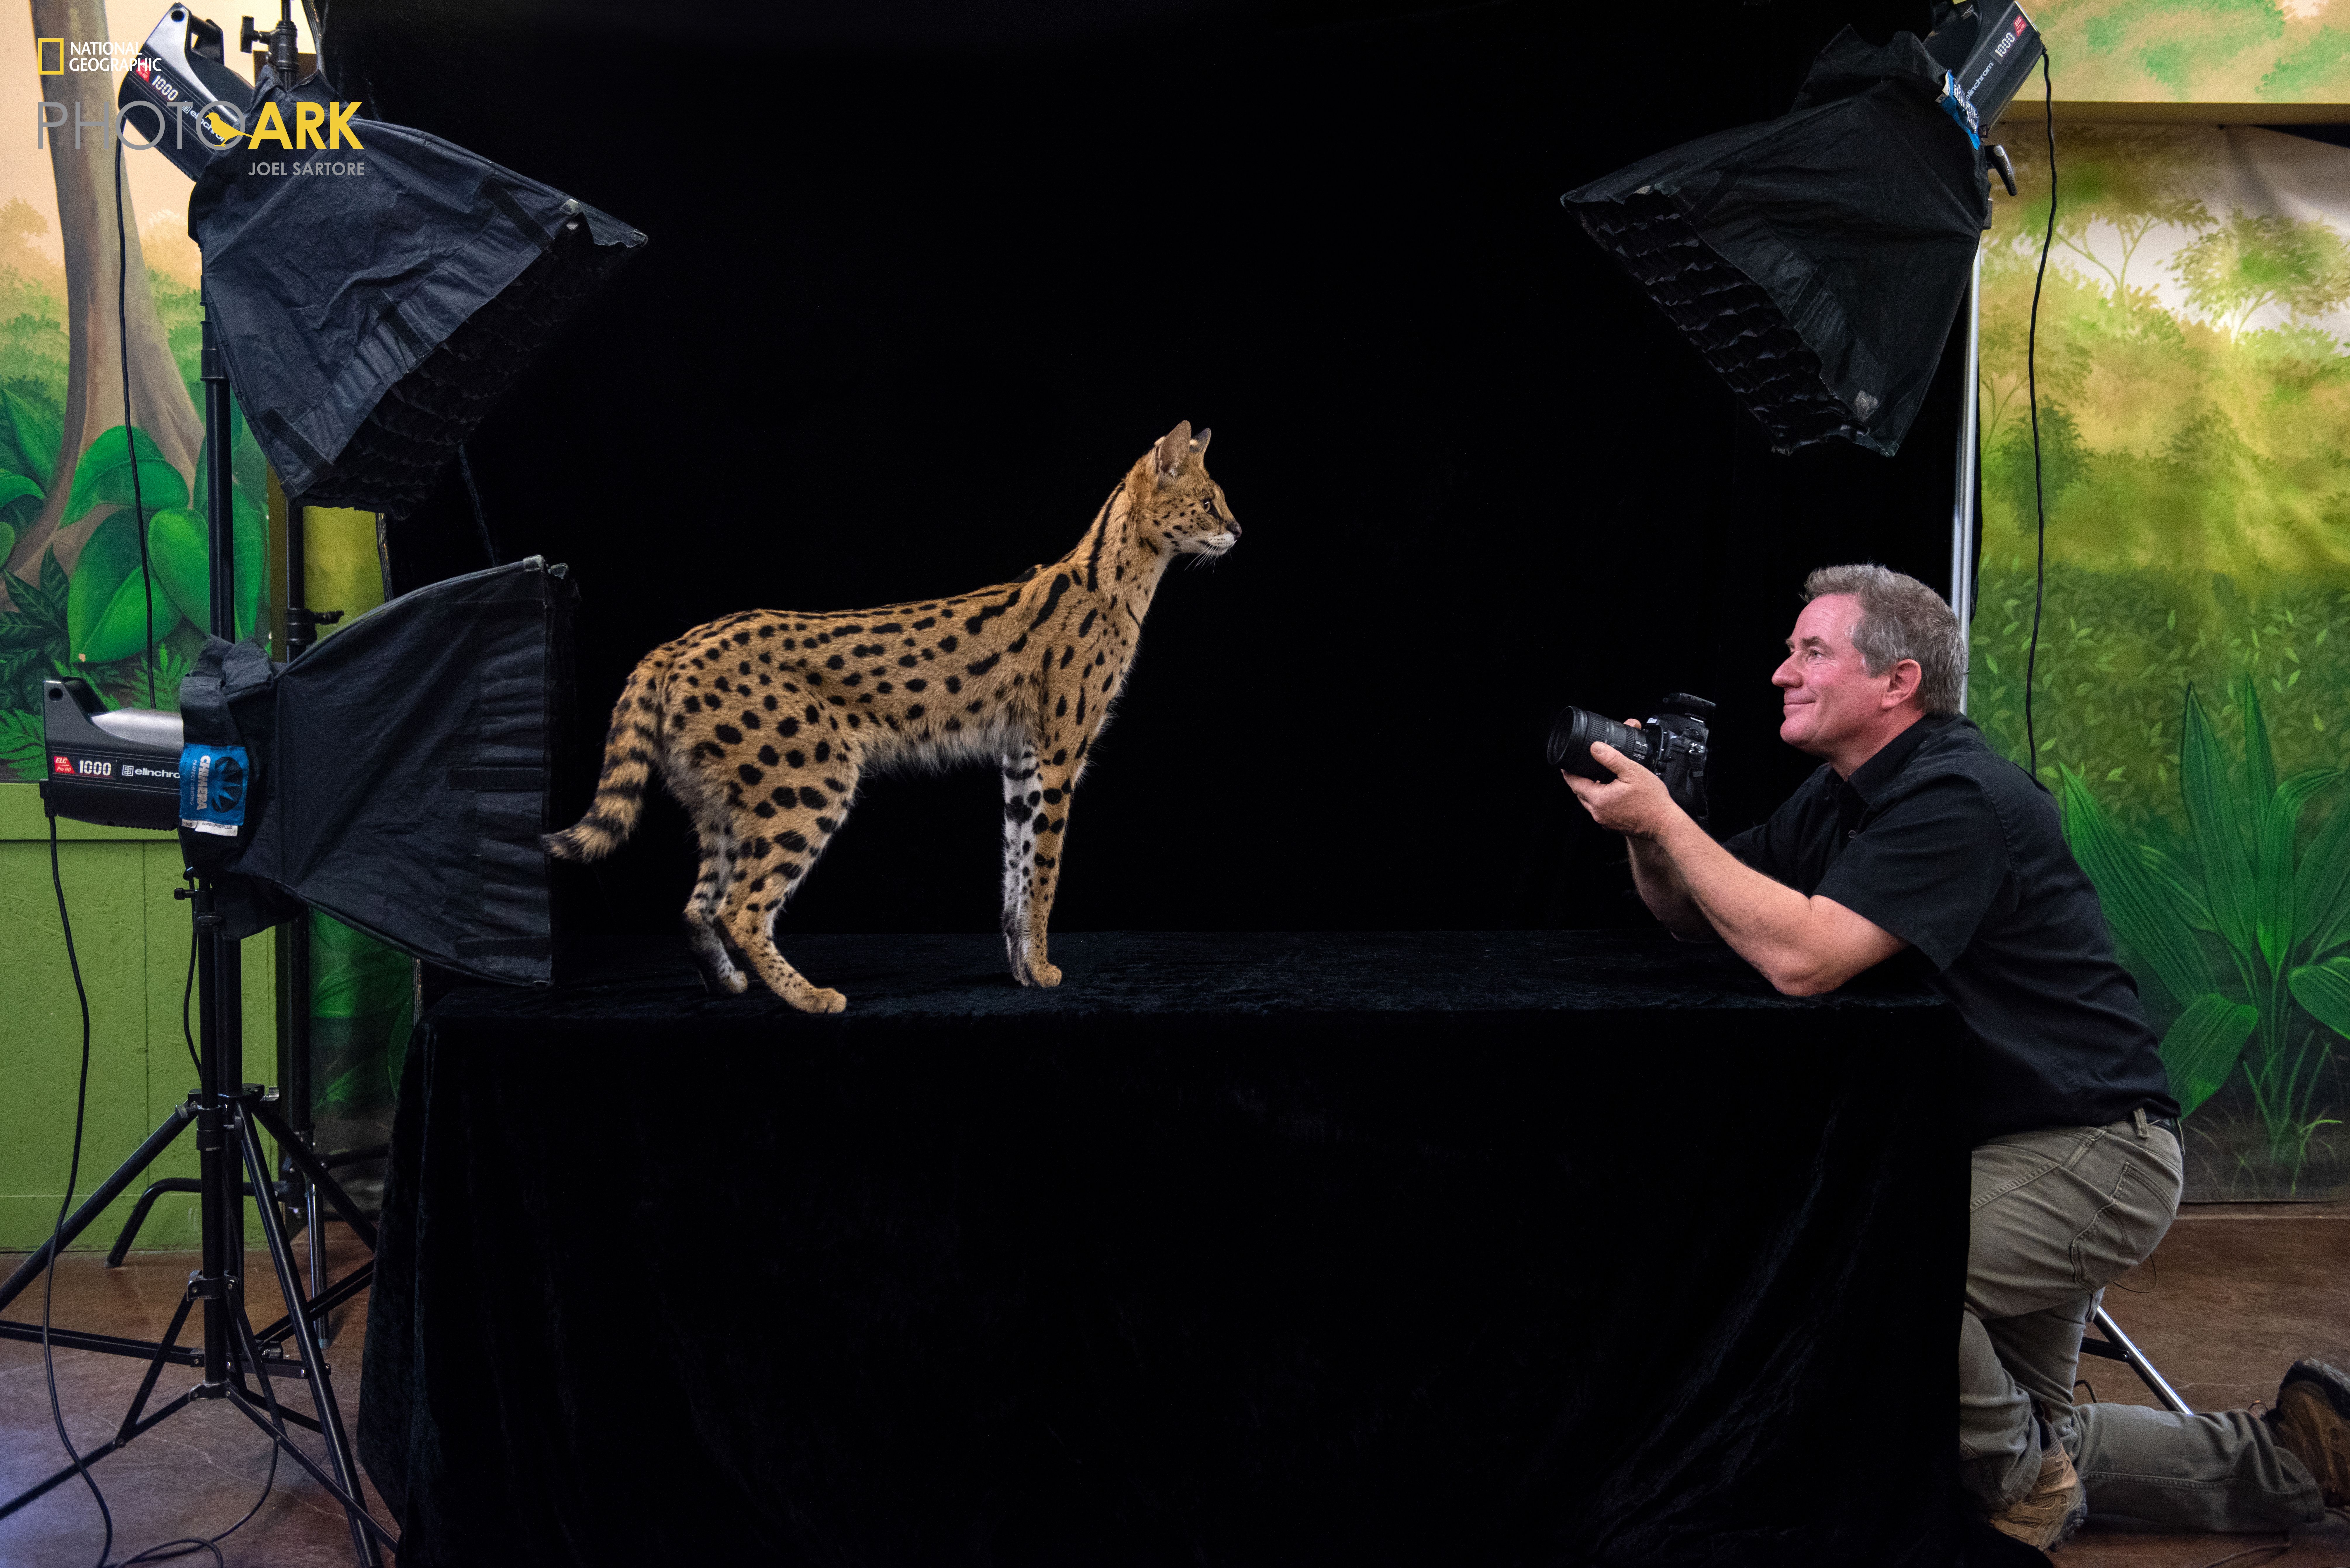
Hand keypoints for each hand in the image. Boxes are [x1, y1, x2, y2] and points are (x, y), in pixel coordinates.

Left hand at [1563, 730, 1682, 839]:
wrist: (1665, 824)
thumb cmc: (1652, 800)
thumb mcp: (1632, 772)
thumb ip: (1611, 758)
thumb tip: (1595, 747)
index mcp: (1599, 799)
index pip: (1574, 783)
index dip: (1568, 772)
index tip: (1566, 765)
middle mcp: (1598, 813)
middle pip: (1580, 793)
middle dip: (1579, 780)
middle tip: (1582, 768)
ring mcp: (1605, 821)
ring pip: (1590, 803)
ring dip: (1590, 791)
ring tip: (1597, 778)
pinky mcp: (1613, 826)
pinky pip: (1600, 810)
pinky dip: (1601, 800)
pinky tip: (1611, 792)